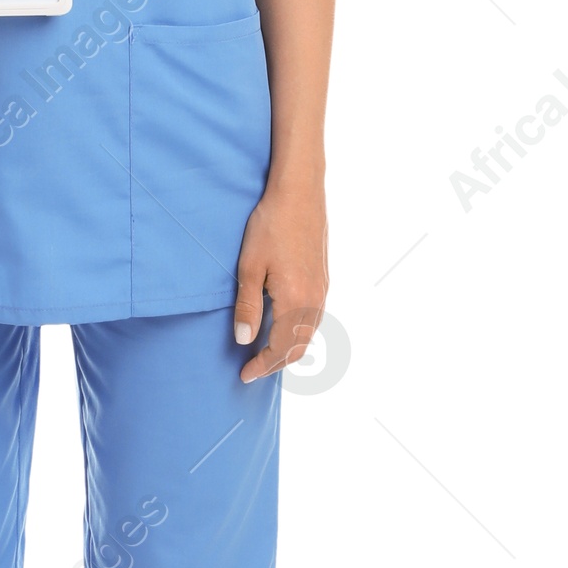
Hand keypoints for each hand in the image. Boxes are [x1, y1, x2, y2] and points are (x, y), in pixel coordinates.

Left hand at [233, 177, 327, 384]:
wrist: (299, 193)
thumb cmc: (270, 226)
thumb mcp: (249, 268)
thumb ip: (248, 307)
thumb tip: (244, 341)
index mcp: (296, 300)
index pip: (281, 348)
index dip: (262, 365)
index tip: (244, 374)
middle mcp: (315, 300)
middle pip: (300, 347)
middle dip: (276, 363)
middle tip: (253, 370)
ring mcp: (323, 289)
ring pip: (309, 333)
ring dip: (289, 348)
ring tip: (266, 353)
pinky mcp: (323, 278)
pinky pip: (313, 317)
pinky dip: (298, 332)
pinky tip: (282, 325)